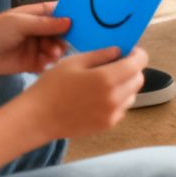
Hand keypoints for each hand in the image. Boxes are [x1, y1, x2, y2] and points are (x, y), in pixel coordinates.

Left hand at [0, 2, 70, 77]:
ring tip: (51, 56)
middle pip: (60, 32)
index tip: (83, 23)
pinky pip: (46, 63)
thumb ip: (44, 24)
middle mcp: (38, 30)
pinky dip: (48, 63)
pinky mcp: (31, 63)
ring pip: (55, 48)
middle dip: (63, 38)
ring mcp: (35, 46)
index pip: (59, 12)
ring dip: (56, 52)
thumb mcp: (20, 23)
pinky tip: (43, 65)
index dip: (71, 16)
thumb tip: (69, 22)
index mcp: (36, 15)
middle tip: (62, 46)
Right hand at [26, 44, 148, 141]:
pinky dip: (117, 100)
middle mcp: (114, 98)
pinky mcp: (106, 125)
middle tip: (117, 64)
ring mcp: (112, 115)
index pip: (138, 63)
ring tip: (105, 81)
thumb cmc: (52, 86)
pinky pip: (121, 109)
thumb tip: (119, 51)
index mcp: (107, 79)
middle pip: (138, 80)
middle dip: (132, 69)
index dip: (137, 54)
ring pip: (131, 95)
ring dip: (126, 85)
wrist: (38, 117)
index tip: (130, 51)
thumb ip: (101, 55)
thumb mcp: (74, 62)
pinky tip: (99, 96)